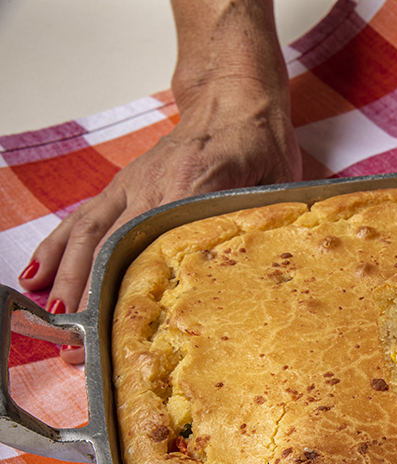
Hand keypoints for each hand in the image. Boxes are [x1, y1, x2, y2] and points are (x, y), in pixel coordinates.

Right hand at [18, 0, 300, 363]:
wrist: (234, 99)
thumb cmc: (259, 144)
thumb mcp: (274, 183)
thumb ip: (258, 223)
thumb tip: (257, 272)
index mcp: (192, 186)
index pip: (149, 244)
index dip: (125, 287)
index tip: (112, 326)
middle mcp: (151, 186)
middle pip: (108, 248)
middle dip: (87, 300)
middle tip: (78, 347)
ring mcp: (132, 185)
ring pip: (87, 236)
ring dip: (66, 281)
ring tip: (54, 325)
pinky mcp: (123, 185)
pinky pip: (83, 218)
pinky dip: (57, 247)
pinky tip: (38, 276)